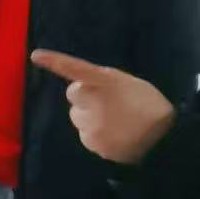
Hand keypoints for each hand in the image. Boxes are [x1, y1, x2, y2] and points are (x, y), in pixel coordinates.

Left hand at [31, 50, 176, 164]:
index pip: (77, 69)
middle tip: (108, 103)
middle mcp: (94, 103)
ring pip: (77, 116)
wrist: (163, 139)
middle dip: (84, 97)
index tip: (36, 55)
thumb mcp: (128, 84)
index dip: (56, 62)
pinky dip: (95, 134)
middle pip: (74, 94)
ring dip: (88, 116)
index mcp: (106, 84)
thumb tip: (83, 83)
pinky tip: (113, 134)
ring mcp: (91, 125)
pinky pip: (84, 134)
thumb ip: (103, 80)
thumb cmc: (147, 105)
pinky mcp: (91, 143)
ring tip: (114, 121)